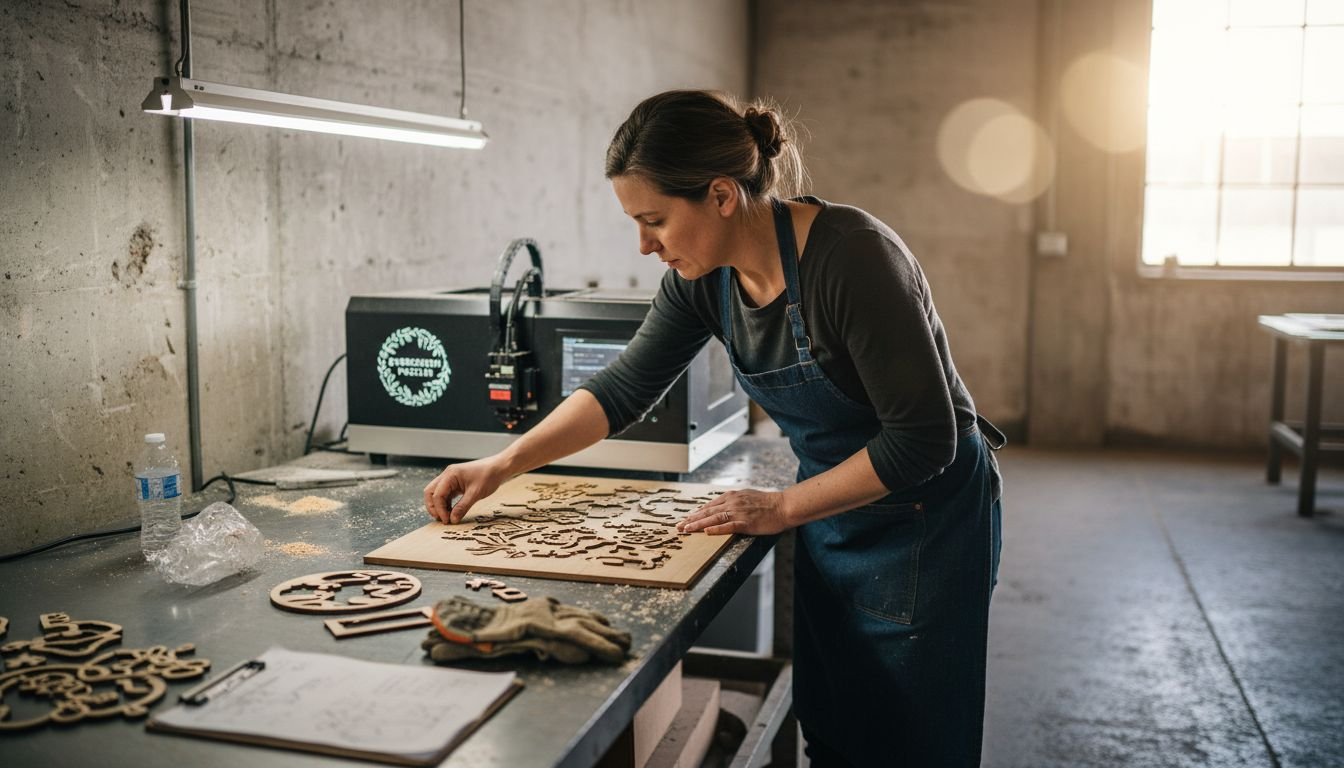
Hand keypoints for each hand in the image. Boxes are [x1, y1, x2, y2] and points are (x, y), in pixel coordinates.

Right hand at [423, 457, 508, 523]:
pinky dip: (446, 503)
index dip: (439, 509)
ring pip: (437, 493)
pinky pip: (446, 494)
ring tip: (448, 518)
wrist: (499, 467)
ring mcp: (451, 478)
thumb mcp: (476, 494)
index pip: (437, 494)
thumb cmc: (489, 476)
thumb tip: (452, 520)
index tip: (447, 521)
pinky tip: (452, 512)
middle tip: (441, 519)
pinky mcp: (456, 482)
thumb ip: (462, 507)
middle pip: (431, 492)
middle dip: (433, 507)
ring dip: (440, 506)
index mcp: (450, 475)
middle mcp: (447, 475)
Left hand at [676, 489, 791, 535]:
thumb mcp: (747, 497)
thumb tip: (723, 507)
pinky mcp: (746, 522)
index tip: (686, 518)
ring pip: (713, 518)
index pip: (710, 505)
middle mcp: (732, 502)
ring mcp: (739, 512)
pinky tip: (706, 532)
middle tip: (679, 526)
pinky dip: (716, 529)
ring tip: (686, 529)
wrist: (784, 506)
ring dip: (698, 524)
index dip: (697, 512)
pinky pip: (728, 526)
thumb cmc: (768, 504)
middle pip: (707, 511)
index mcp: (732, 496)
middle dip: (691, 519)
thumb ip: (734, 501)